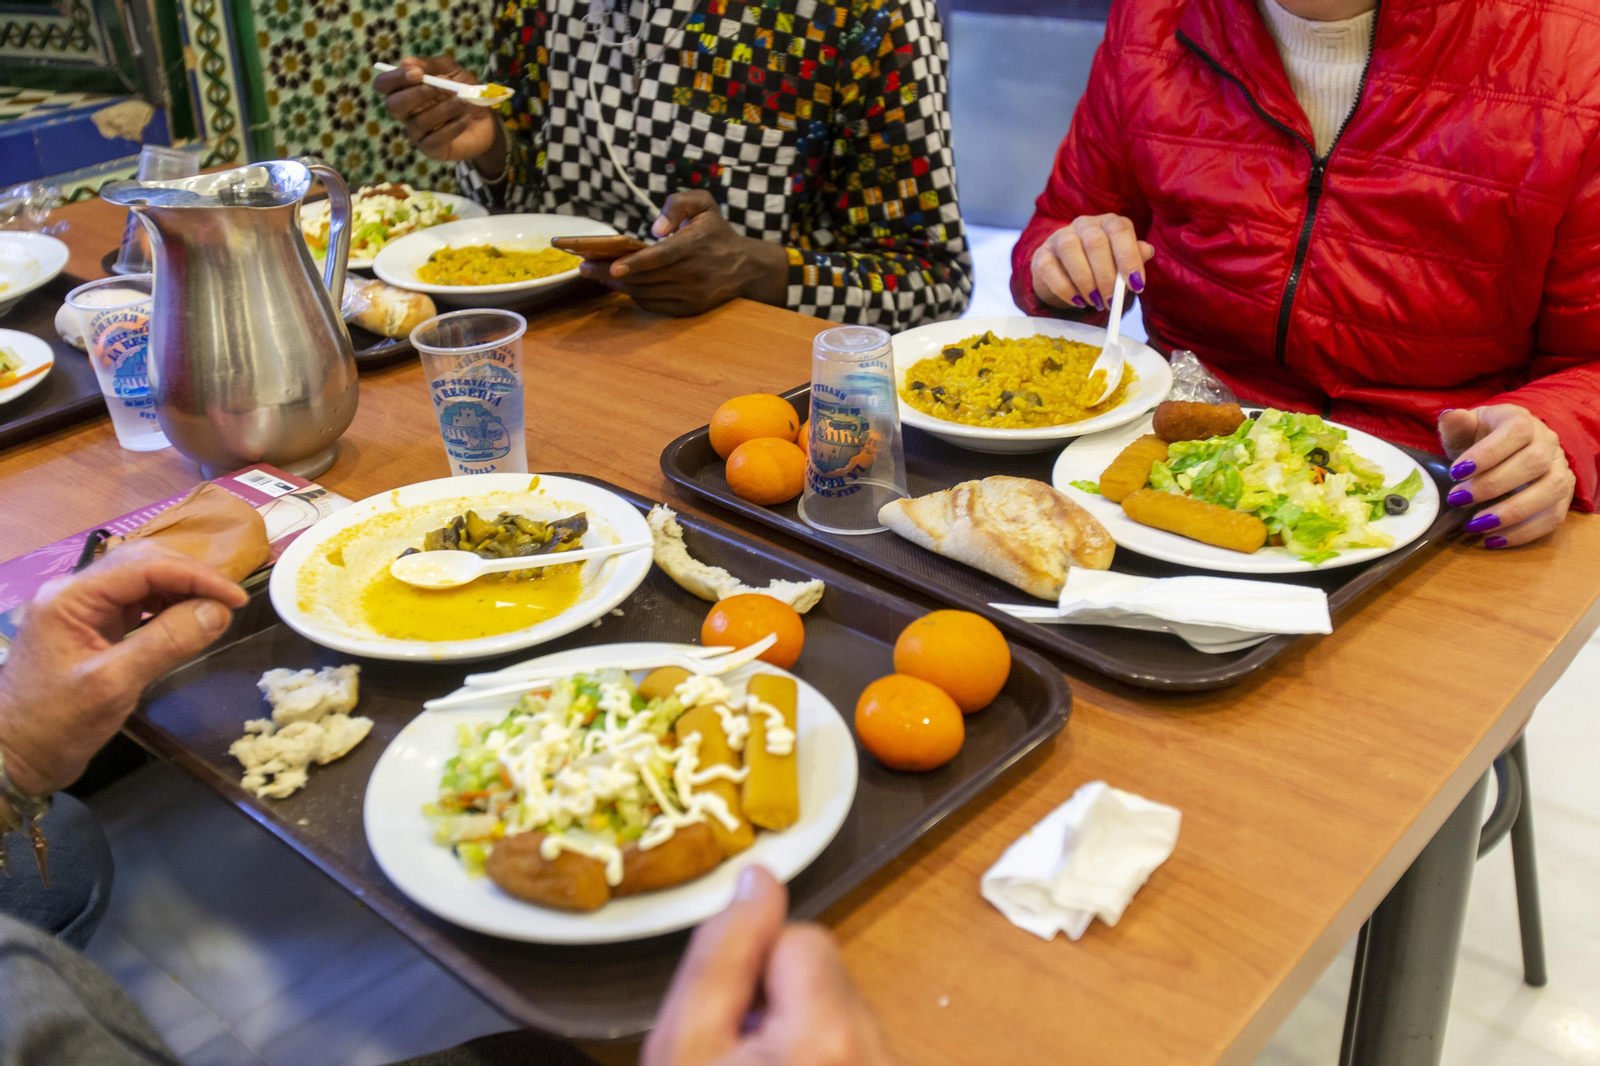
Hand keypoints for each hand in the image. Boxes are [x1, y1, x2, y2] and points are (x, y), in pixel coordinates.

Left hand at [0, 542, 245, 794]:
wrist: (11, 759)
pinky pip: (135, 605)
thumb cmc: (55, 724)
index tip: (237, 599)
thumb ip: (166, 642)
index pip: (145, 566)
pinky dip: (166, 608)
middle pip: (143, 563)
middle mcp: (74, 593)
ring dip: (181, 591)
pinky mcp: (89, 629)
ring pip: (141, 581)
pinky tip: (186, 622)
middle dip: (191, 577)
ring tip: (214, 612)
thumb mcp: (113, 684)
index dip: (197, 576)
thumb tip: (219, 612)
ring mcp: (81, 610)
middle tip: (230, 603)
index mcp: (71, 597)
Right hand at [374, 56, 502, 166]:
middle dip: (416, 94)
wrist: (488, 120)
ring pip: (419, 122)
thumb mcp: (451, 71)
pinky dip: (452, 127)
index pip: (384, 85)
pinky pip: (434, 140)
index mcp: (405, 91)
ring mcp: (417, 133)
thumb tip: (405, 61)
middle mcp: (406, 113)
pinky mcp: (431, 149)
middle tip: (442, 87)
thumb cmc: (464, 92)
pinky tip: (466, 119)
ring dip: (444, 109)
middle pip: (393, 106)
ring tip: (464, 101)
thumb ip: (431, 65)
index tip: (418, 73)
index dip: (395, 79)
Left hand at [581, 191, 788, 316]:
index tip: (613, 265)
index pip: (663, 257)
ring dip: (619, 286)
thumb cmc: (717, 232)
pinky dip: (636, 296)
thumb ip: (678, 204)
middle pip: (647, 277)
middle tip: (584, 267)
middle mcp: (693, 273)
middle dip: (611, 273)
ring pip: (647, 293)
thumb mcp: (704, 204)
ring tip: (596, 275)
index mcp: (695, 246)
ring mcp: (691, 294)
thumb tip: (655, 228)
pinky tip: (621, 285)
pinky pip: (655, 306)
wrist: (745, 267)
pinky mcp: (689, 309)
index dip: (637, 263)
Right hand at [642, 866, 896, 1065]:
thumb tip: (758, 877)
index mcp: (827, 1033)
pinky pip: (860, 1050)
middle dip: (784, 1004)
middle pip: (831, 976)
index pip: (805, 938)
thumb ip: (721, 954)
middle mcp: (878, 1052)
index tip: (730, 1021)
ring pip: (844, 1015)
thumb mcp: (683, 1043)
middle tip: (738, 1056)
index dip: (757, 970)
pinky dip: (829, 1059)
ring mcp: (887, 1064)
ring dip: (807, 1036)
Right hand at [1031, 215, 1153, 310]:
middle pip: (1095, 241)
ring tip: (1095, 302)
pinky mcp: (1041, 254)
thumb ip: (1134, 257)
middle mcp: (1084, 224)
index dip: (1129, 257)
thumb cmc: (1099, 268)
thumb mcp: (1120, 263)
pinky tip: (1078, 301)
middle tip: (1112, 302)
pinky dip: (1065, 289)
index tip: (1136, 284)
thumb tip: (1146, 251)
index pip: (1120, 228)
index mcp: (1108, 222)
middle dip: (1106, 276)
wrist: (1065, 274)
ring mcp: (1060, 237)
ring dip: (1086, 282)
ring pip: (1070, 249)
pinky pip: (1048, 268)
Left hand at [1440, 405, 1575, 547]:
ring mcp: (1560, 469)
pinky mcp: (1562, 497)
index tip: (1456, 472)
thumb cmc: (1478, 440)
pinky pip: (1554, 517)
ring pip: (1551, 490)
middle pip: (1535, 462)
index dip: (1488, 452)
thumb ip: (1456, 426)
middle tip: (1458, 500)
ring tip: (1476, 525)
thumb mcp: (1463, 430)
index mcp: (1522, 420)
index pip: (1516, 431)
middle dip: (1493, 485)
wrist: (1499, 453)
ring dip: (1513, 512)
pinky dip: (1524, 532)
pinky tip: (1493, 540)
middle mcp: (1548, 442)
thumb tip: (1450, 417)